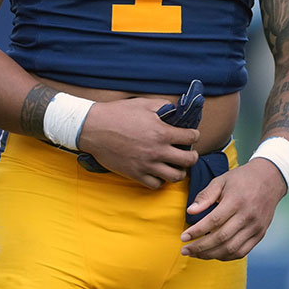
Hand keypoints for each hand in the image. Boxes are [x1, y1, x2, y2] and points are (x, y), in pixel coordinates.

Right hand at [76, 97, 198, 188]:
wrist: (94, 128)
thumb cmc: (118, 113)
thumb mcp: (143, 104)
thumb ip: (163, 106)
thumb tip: (175, 111)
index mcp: (162, 132)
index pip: (191, 137)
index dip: (194, 134)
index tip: (191, 135)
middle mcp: (157, 151)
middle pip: (188, 160)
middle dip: (192, 156)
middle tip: (189, 153)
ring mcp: (147, 165)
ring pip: (175, 176)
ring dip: (180, 171)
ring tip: (176, 165)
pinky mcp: (135, 174)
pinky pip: (156, 184)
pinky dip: (160, 180)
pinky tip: (158, 172)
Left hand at [179, 158, 286, 260]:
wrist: (270, 179)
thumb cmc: (242, 179)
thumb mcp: (221, 180)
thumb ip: (205, 196)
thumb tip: (190, 211)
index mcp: (236, 201)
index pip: (213, 221)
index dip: (197, 231)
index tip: (183, 237)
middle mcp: (247, 216)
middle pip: (221, 238)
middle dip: (200, 247)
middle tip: (185, 250)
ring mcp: (255, 227)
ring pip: (231, 248)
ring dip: (211, 255)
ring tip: (196, 254)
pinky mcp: (260, 234)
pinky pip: (242, 252)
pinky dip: (226, 256)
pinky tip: (213, 254)